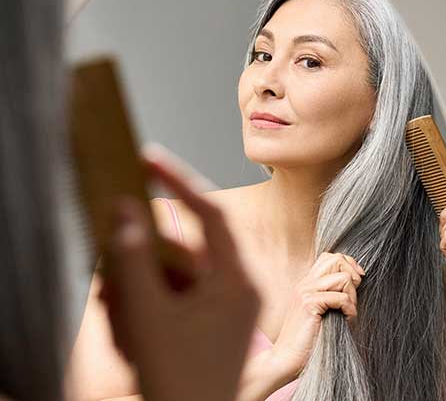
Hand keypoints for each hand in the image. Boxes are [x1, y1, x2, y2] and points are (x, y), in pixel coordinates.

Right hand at [99, 143, 260, 400]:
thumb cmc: (175, 382)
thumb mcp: (148, 316)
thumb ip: (134, 259)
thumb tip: (125, 209)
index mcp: (237, 280)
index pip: (211, 213)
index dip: (179, 181)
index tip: (149, 159)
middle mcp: (238, 287)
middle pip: (187, 247)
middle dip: (146, 252)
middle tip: (116, 261)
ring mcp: (225, 305)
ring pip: (178, 273)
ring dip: (143, 282)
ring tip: (118, 310)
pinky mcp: (210, 319)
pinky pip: (178, 295)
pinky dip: (152, 300)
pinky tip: (127, 322)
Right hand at [270, 252, 364, 379]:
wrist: (285, 359)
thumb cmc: (307, 340)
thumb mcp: (320, 312)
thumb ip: (330, 296)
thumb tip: (356, 283)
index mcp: (307, 282)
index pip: (330, 257)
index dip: (348, 266)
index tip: (357, 283)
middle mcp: (305, 283)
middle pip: (337, 259)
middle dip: (352, 275)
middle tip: (353, 298)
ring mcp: (305, 291)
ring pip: (342, 278)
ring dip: (353, 296)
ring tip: (349, 313)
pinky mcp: (308, 304)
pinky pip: (341, 297)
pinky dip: (350, 309)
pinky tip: (347, 320)